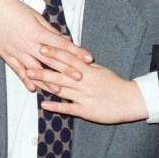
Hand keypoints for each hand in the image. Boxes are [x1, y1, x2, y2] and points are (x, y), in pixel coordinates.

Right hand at [0, 0, 93, 91]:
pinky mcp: (6, 55)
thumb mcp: (36, 16)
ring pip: (35, 70)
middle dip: (66, 69)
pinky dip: (25, 80)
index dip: (76, 52)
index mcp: (37, 32)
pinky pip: (17, 70)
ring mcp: (17, 51)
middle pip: (51, 59)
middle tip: (80, 78)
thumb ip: (50, 30)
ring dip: (47, 80)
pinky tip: (33, 88)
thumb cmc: (14, 8)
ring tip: (59, 90)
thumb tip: (64, 39)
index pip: (61, 44)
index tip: (88, 58)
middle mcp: (28, 43)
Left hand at [28, 46, 148, 123]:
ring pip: (62, 89)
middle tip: (28, 64)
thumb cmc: (115, 84)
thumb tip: (71, 55)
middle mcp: (84, 82)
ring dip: (46, 84)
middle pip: (61, 73)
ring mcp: (84, 96)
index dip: (54, 53)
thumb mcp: (100, 70)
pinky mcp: (86, 110)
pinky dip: (56, 106)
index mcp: (88, 70)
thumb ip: (84, 64)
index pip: (68, 59)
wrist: (130, 100)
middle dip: (44, 68)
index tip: (41, 47)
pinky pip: (69, 108)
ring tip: (32, 80)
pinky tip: (44, 104)